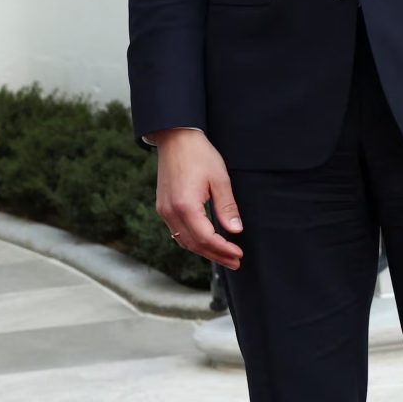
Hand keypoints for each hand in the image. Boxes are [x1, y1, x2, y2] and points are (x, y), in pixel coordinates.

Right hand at [151, 128, 243, 270]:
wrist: (176, 139)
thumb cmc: (200, 155)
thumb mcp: (220, 180)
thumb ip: (227, 207)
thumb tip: (235, 231)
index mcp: (185, 206)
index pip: (206, 238)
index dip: (223, 250)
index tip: (239, 254)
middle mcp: (170, 212)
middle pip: (194, 244)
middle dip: (215, 255)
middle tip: (235, 262)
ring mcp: (164, 211)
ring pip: (183, 240)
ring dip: (204, 251)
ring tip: (224, 257)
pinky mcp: (163, 207)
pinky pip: (177, 231)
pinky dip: (193, 241)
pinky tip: (206, 243)